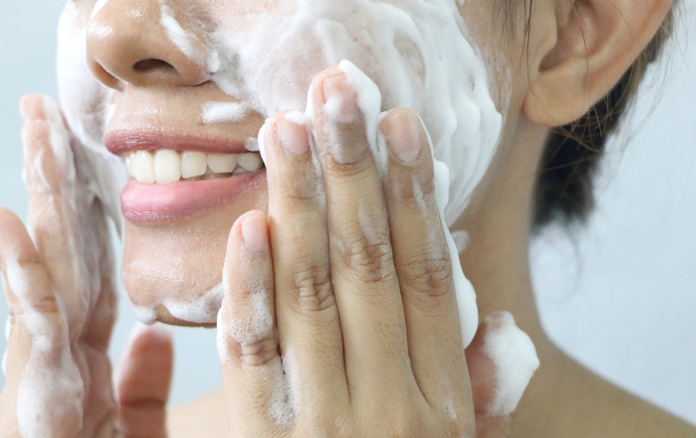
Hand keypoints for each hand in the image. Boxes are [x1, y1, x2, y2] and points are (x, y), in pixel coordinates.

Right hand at [0, 94, 172, 436]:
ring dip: (38, 201)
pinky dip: (21, 277)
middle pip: (66, 250)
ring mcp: (45, 369)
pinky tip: (6, 225)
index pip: (92, 262)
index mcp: (90, 350)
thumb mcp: (130, 427)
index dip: (86, 208)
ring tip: (32, 136)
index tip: (85, 153)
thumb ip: (138, 383)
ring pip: (45, 270)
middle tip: (47, 113)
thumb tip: (151, 337)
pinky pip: (35, 329)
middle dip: (54, 180)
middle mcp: (64, 349)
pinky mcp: (40, 399)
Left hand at [217, 67, 536, 436]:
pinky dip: (252, 292)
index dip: (416, 198)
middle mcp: (394, 406)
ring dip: (301, 208)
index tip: (401, 127)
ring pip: (315, 298)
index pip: (433, 278)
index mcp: (444, 401)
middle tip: (338, 94)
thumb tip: (496, 321)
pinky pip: (257, 362)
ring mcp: (332, 427)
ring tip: (289, 133)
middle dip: (353, 174)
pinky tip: (252, 228)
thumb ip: (476, 391)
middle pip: (372, 270)